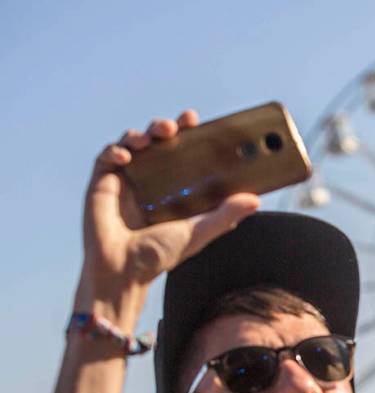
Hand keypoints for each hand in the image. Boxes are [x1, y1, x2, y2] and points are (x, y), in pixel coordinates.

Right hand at [76, 110, 259, 326]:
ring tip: (152, 137)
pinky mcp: (101, 185)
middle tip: (174, 127)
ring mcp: (125, 180)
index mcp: (171, 186)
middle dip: (164, 127)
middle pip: (156, 141)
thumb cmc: (158, 255)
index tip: (194, 119)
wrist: (123, 273)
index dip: (186, 132)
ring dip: (140, 134)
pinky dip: (114, 150)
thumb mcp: (197, 232)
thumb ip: (225, 215)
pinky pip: (105, 158)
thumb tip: (256, 200)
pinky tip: (125, 156)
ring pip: (131, 143)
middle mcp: (149, 179)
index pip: (180, 150)